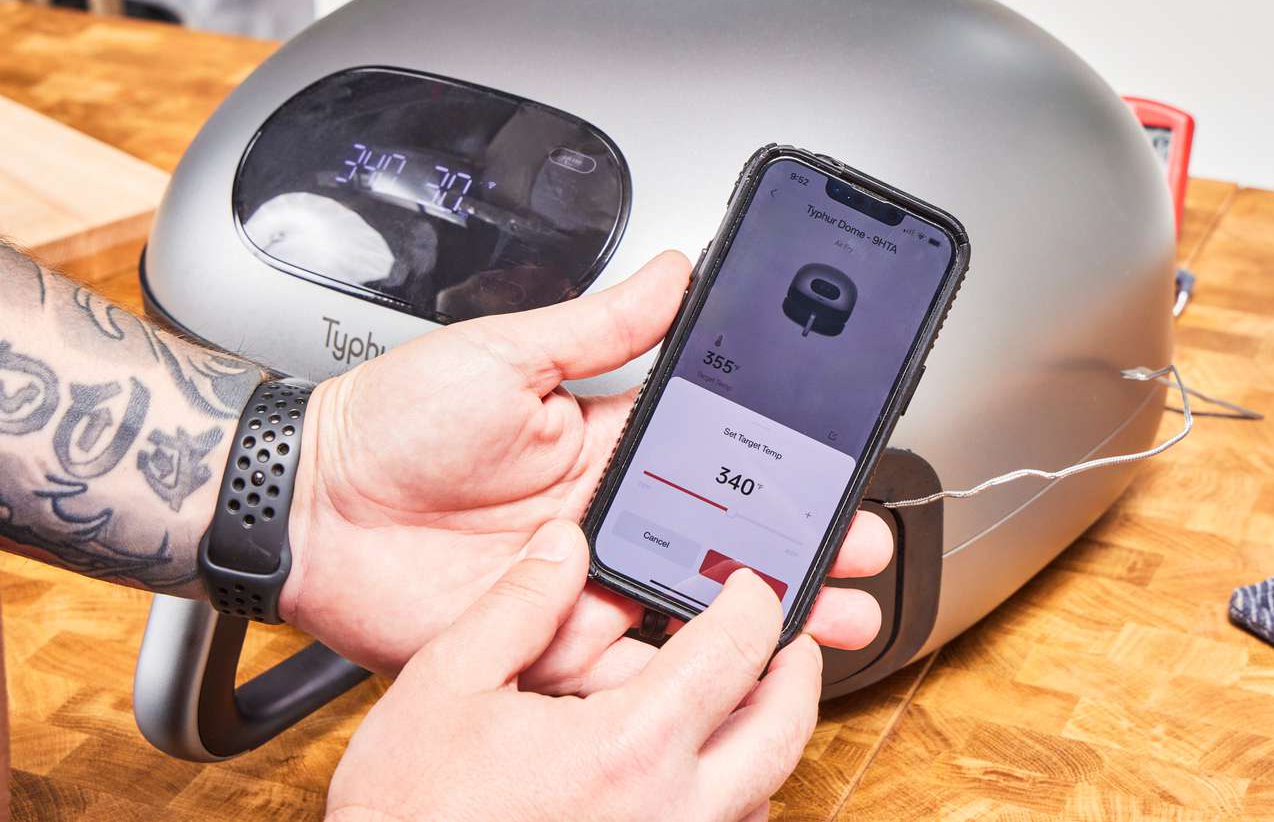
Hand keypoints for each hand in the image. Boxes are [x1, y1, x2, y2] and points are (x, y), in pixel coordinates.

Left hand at [281, 251, 892, 679]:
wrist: (308, 501)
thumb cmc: (391, 419)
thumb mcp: (506, 353)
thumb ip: (601, 325)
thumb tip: (675, 271)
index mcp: (603, 443)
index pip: (713, 458)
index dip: (775, 468)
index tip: (833, 469)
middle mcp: (601, 516)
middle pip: (719, 539)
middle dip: (796, 546)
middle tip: (860, 551)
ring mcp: (577, 584)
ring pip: (688, 608)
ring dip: (759, 616)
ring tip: (831, 618)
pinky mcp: (542, 641)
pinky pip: (623, 665)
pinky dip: (678, 674)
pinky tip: (736, 667)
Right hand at [327, 520, 819, 821]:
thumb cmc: (407, 811)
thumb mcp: (447, 682)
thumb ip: (518, 604)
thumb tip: (563, 545)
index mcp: (630, 746)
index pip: (737, 653)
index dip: (756, 605)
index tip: (750, 586)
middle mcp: (670, 812)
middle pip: (783, 731)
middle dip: (798, 674)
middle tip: (790, 642)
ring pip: (762, 795)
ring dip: (764, 739)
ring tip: (744, 700)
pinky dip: (730, 798)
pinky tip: (693, 774)